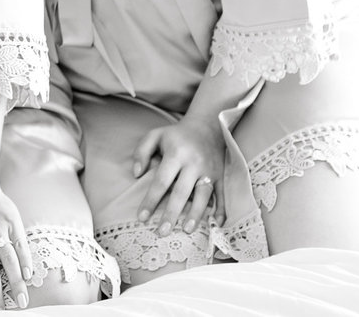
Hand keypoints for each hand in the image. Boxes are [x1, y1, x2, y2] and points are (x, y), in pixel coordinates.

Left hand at [132, 114, 224, 234]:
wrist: (207, 126)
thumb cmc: (176, 135)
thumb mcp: (155, 136)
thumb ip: (141, 152)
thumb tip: (136, 174)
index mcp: (176, 154)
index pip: (161, 181)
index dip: (151, 200)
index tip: (142, 217)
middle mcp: (194, 163)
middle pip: (182, 192)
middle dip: (171, 214)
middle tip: (162, 232)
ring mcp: (209, 170)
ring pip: (203, 196)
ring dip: (196, 214)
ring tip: (187, 230)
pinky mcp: (221, 175)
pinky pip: (222, 195)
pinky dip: (221, 210)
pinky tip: (217, 224)